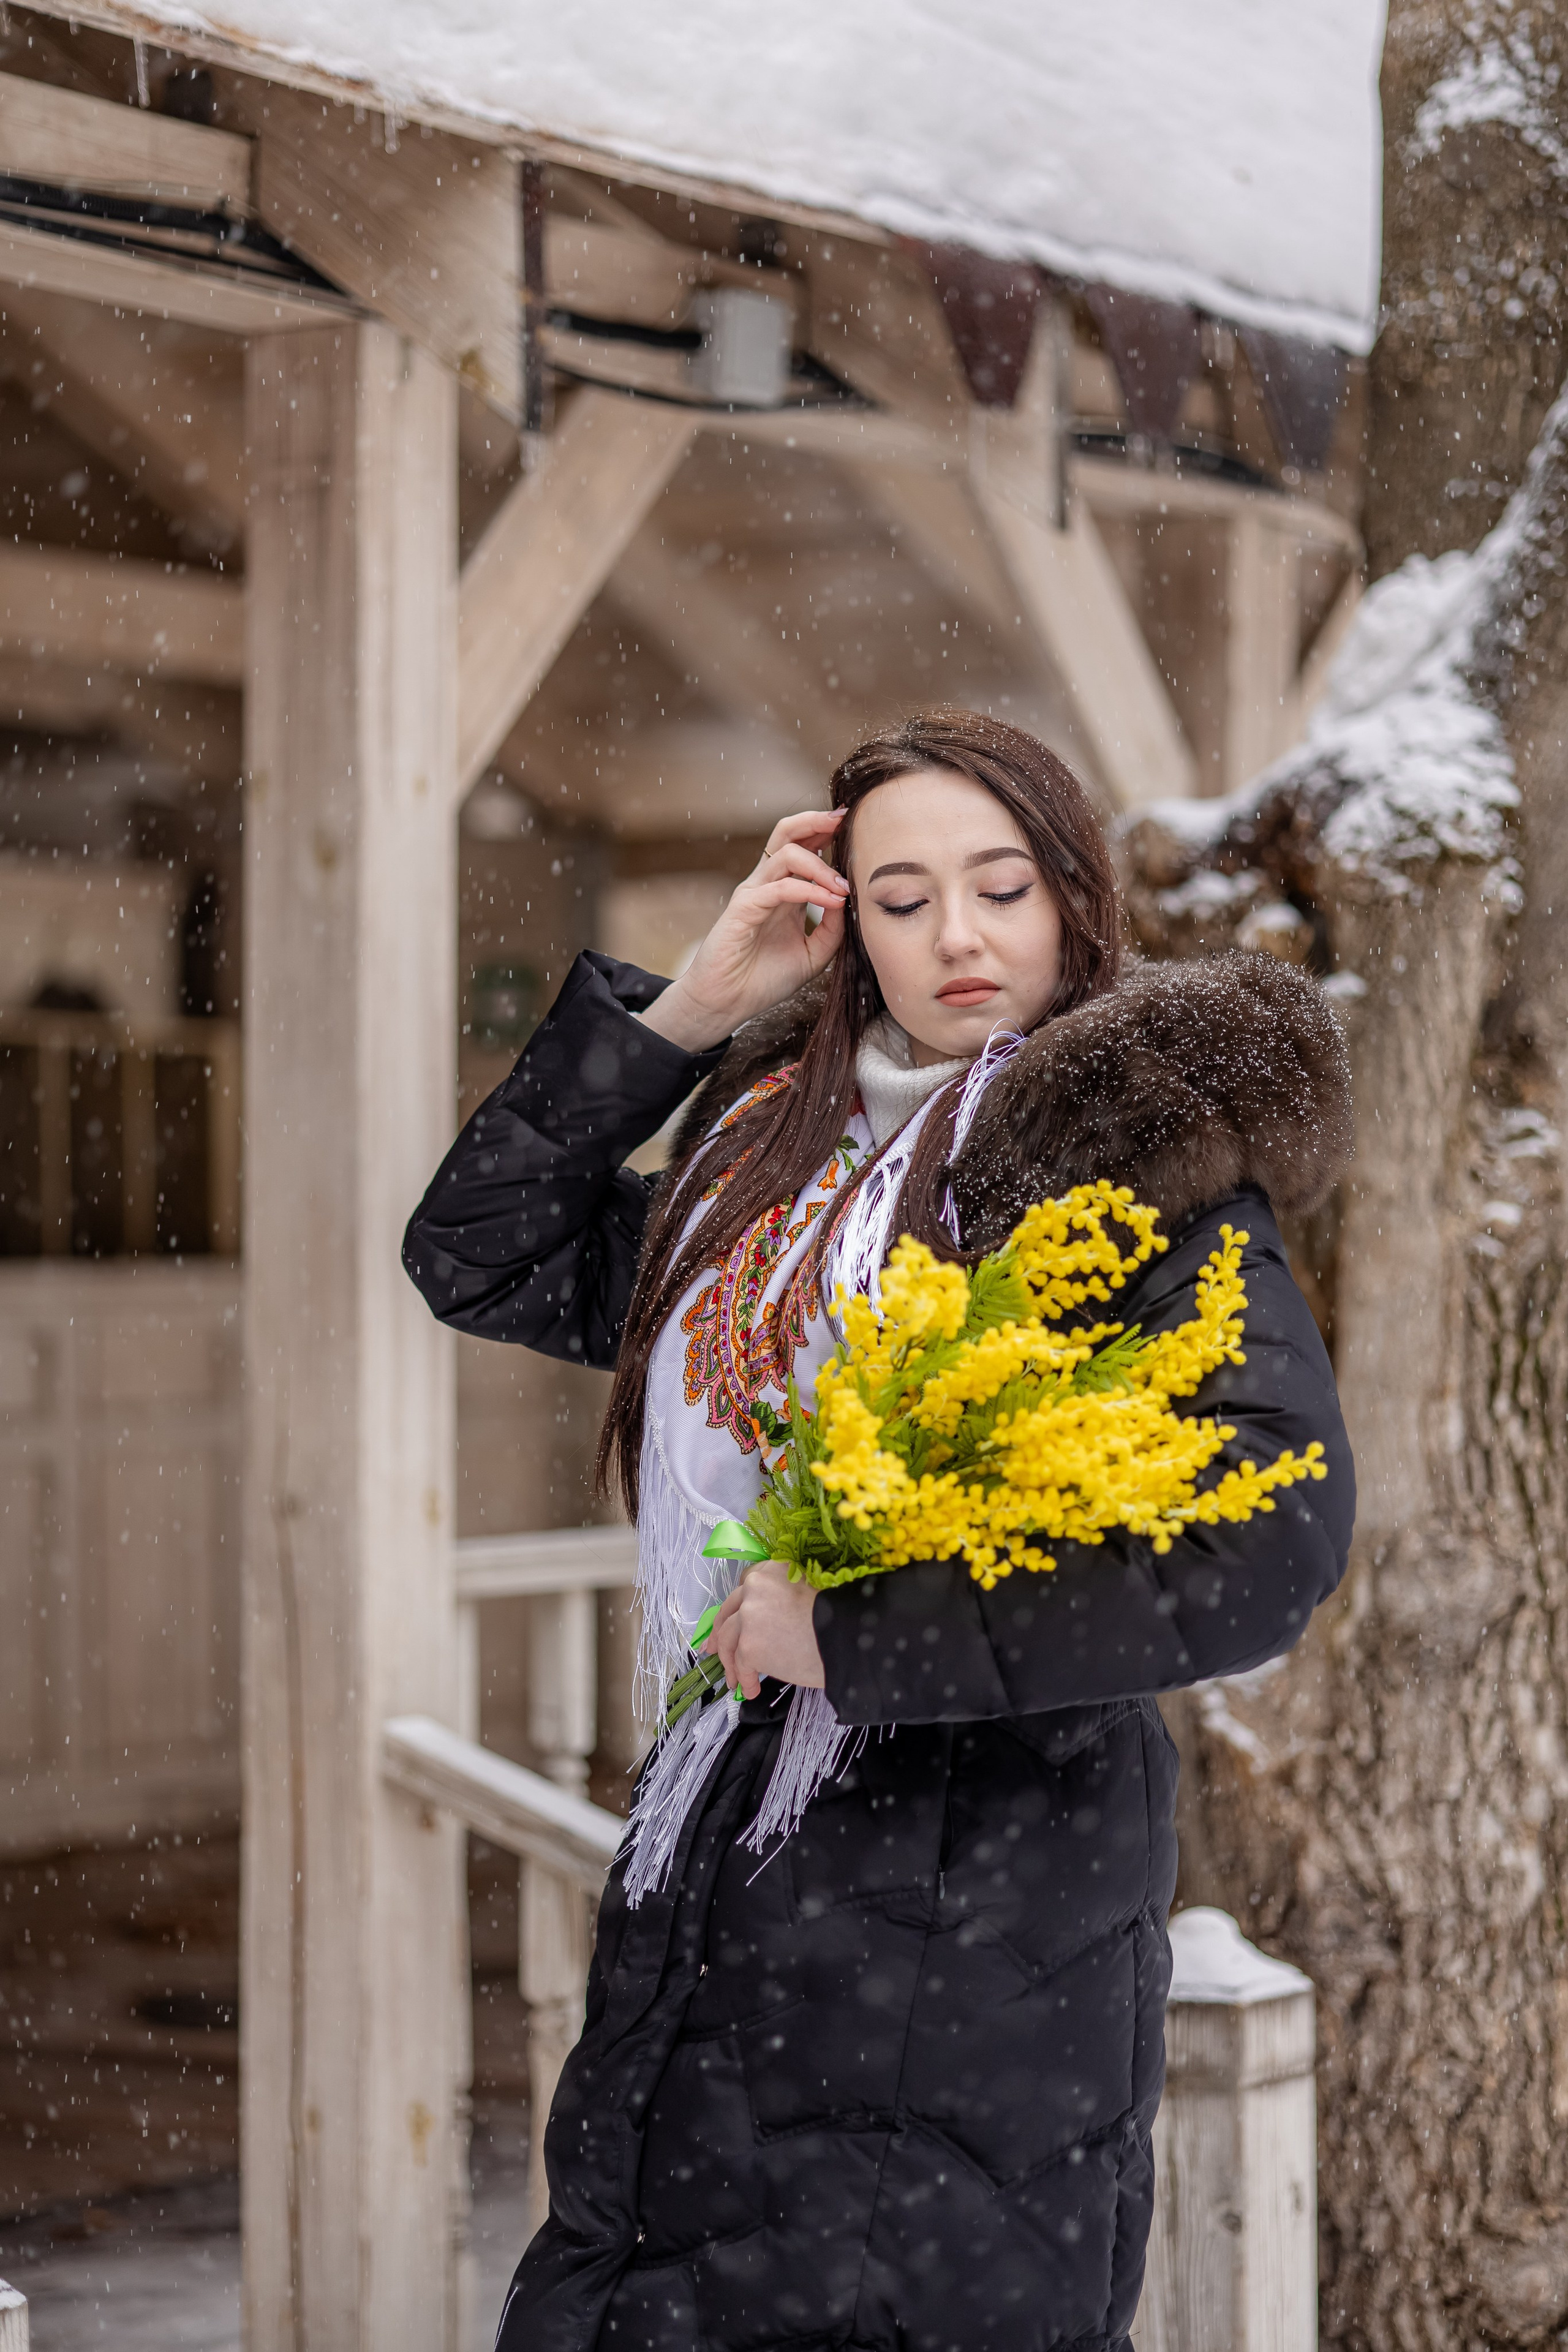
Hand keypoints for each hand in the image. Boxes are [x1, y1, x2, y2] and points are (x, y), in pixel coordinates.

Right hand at [638, 811, 848, 1053]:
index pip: (802, 847)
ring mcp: (754, 893)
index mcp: (783, 891)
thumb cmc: (764, 980)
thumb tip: (849, 901)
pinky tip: (832, 901)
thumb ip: (833, 929)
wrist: (728, 1004)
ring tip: (844, 887)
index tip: (853, 826)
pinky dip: (810, 890)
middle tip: (843, 819)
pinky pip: (780, 887)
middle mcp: (767, 885)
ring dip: (821, 865)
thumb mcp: (813, 954)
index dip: (825, 832)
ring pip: (786, 853)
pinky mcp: (744, 907)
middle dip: (816, 821)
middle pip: (787, 833)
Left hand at [704, 1561, 825, 1700]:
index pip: (745, 1585)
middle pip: (729, 1612)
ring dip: (730, 1662)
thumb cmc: (838, 1618)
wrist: (847, 1638)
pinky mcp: (749, 1645)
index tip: (732, 1619)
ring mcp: (749, 1616)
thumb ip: (782, 1598)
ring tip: (735, 1679)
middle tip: (714, 1649)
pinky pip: (741, 1665)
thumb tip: (767, 1623)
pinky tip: (751, 1690)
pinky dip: (744, 1679)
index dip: (738, 1606)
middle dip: (719, 1633)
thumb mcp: (809, 1591)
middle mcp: (755, 1587)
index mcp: (772, 1570)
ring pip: (728, 1640)